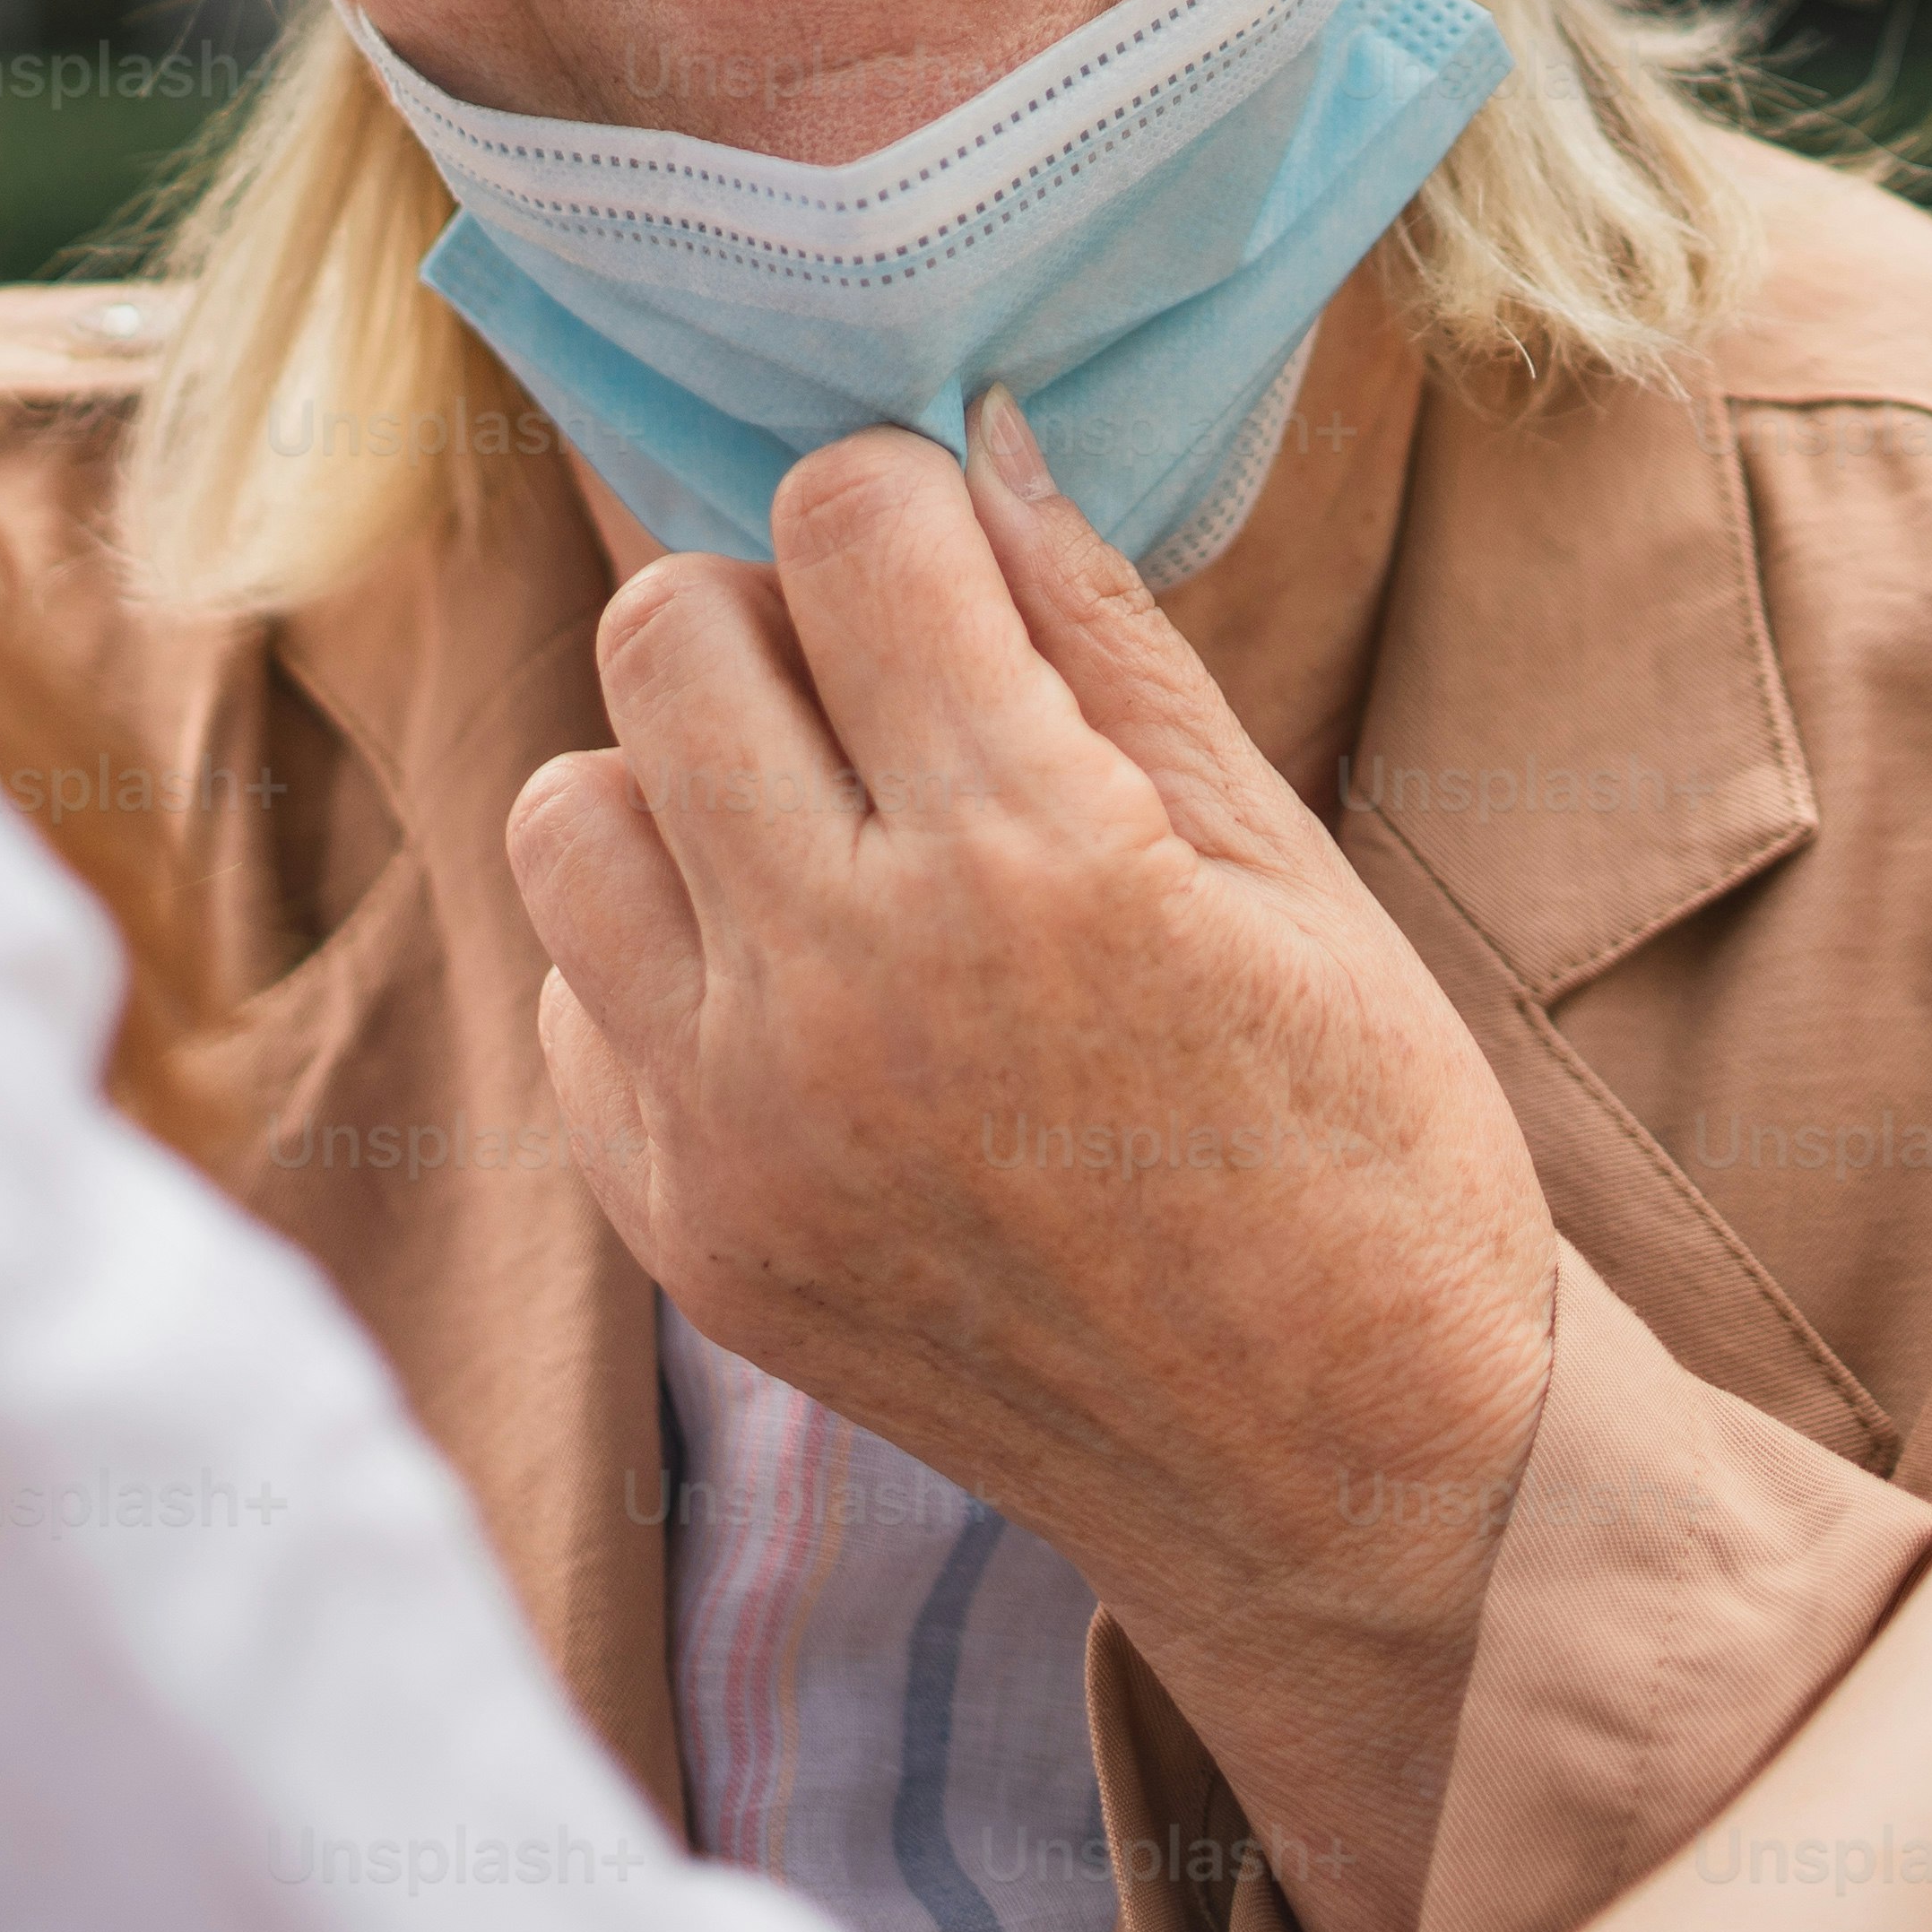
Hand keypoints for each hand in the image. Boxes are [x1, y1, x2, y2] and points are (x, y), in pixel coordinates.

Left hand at [505, 392, 1556, 1931]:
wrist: (1349, 1487)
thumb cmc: (1367, 1152)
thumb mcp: (1283, 866)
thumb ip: (1106, 639)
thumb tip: (978, 444)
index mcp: (1024, 862)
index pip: (843, 525)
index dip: (909, 506)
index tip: (964, 571)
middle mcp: (841, 988)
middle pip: (663, 632)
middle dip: (779, 617)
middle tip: (894, 695)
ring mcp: (738, 1130)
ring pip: (564, 807)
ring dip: (682, 783)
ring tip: (827, 841)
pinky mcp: (689, 1237)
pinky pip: (569, 997)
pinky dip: (662, 961)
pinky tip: (811, 1002)